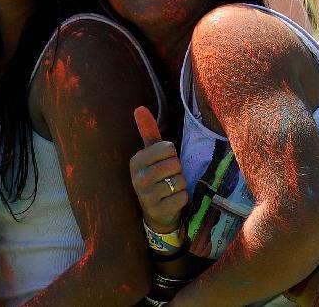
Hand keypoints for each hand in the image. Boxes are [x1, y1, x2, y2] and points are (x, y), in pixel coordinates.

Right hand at [130, 106, 187, 233]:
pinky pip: (182, 197)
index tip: (164, 162)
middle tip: (168, 177)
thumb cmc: (156, 176)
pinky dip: (183, 198)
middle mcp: (137, 178)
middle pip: (175, 164)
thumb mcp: (151, 154)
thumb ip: (148, 131)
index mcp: (136, 161)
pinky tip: (173, 200)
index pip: (168, 148)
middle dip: (177, 171)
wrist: (156, 211)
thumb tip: (139, 107)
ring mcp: (146, 196)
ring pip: (179, 181)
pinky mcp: (157, 211)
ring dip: (181, 184)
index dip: (172, 155)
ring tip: (170, 188)